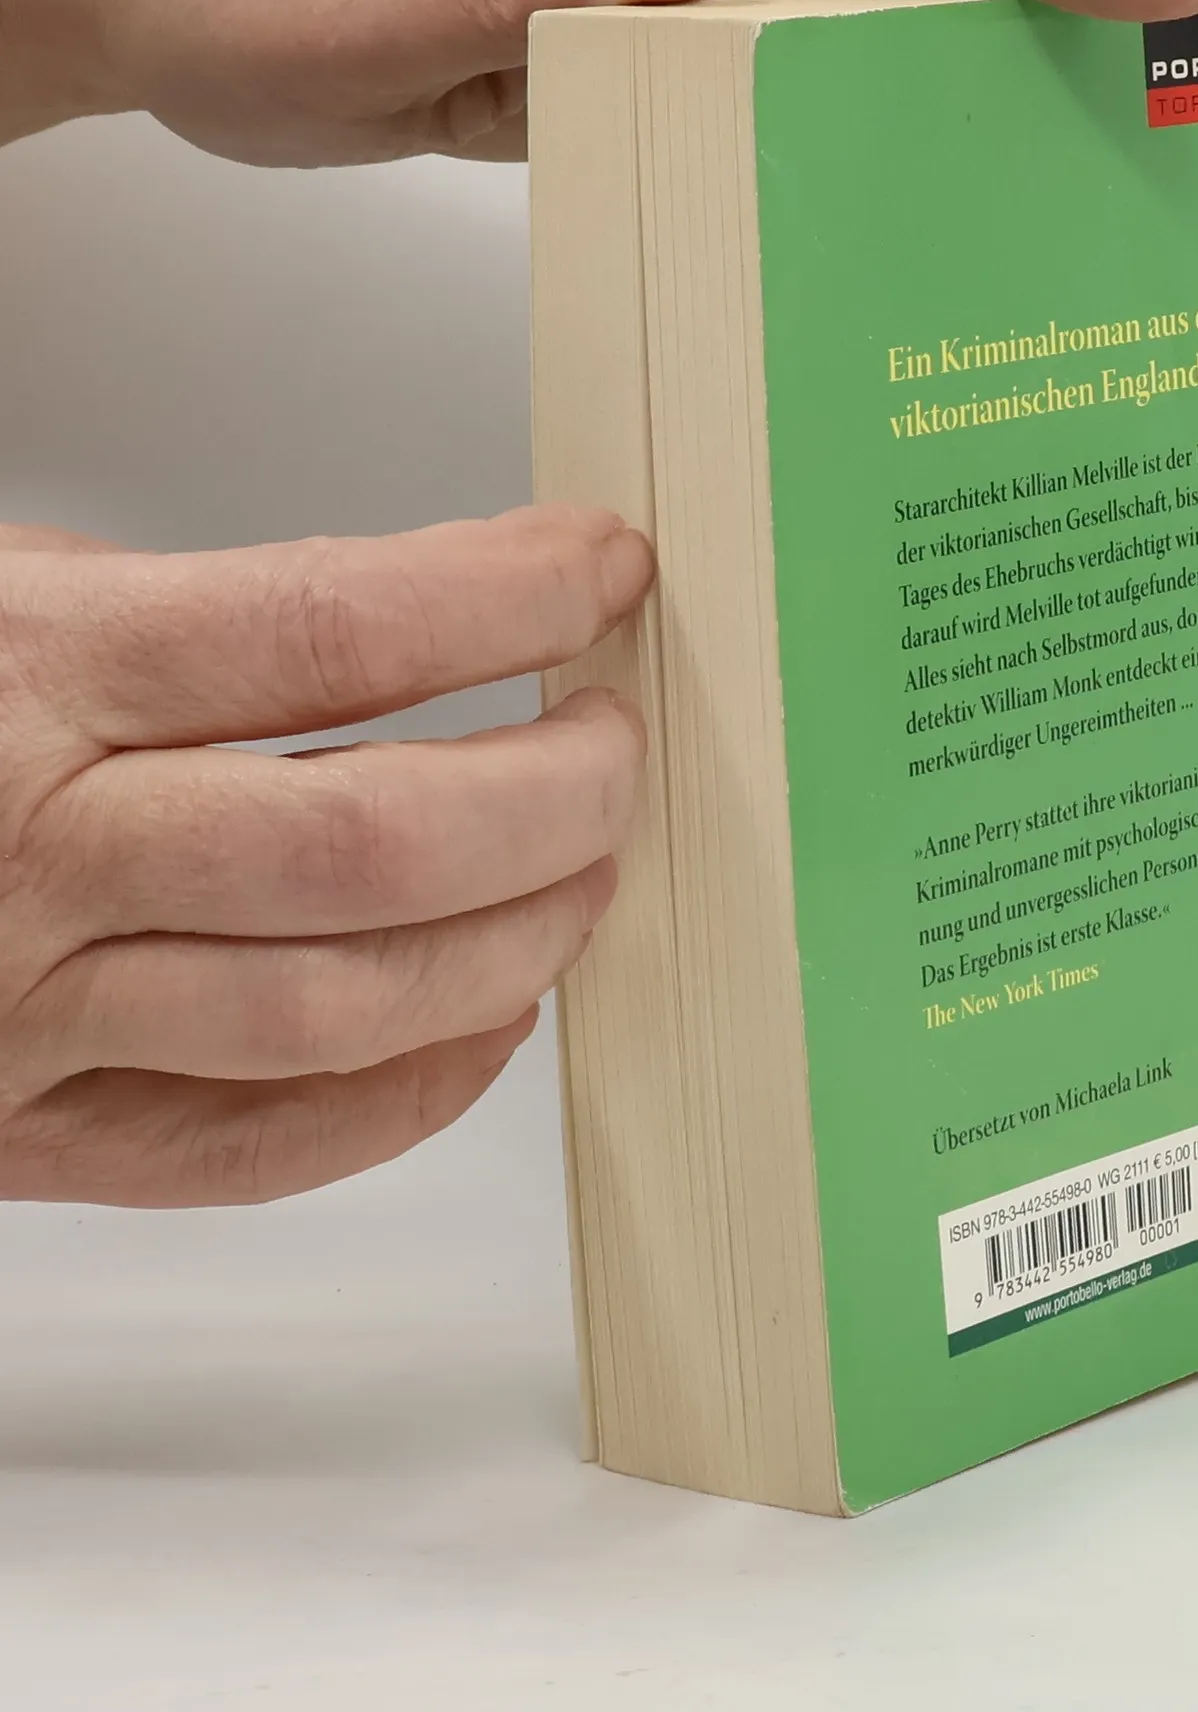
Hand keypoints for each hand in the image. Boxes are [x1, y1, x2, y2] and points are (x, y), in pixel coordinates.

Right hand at [0, 507, 651, 1205]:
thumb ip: (162, 614)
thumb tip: (401, 624)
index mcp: (24, 679)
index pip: (341, 629)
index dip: (513, 595)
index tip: (603, 569)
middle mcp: (34, 858)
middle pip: (378, 847)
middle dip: (556, 794)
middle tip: (617, 745)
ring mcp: (30, 1018)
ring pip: (346, 1007)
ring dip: (518, 941)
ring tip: (584, 871)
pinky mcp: (28, 1138)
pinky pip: (260, 1148)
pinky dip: (412, 1094)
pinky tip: (488, 1020)